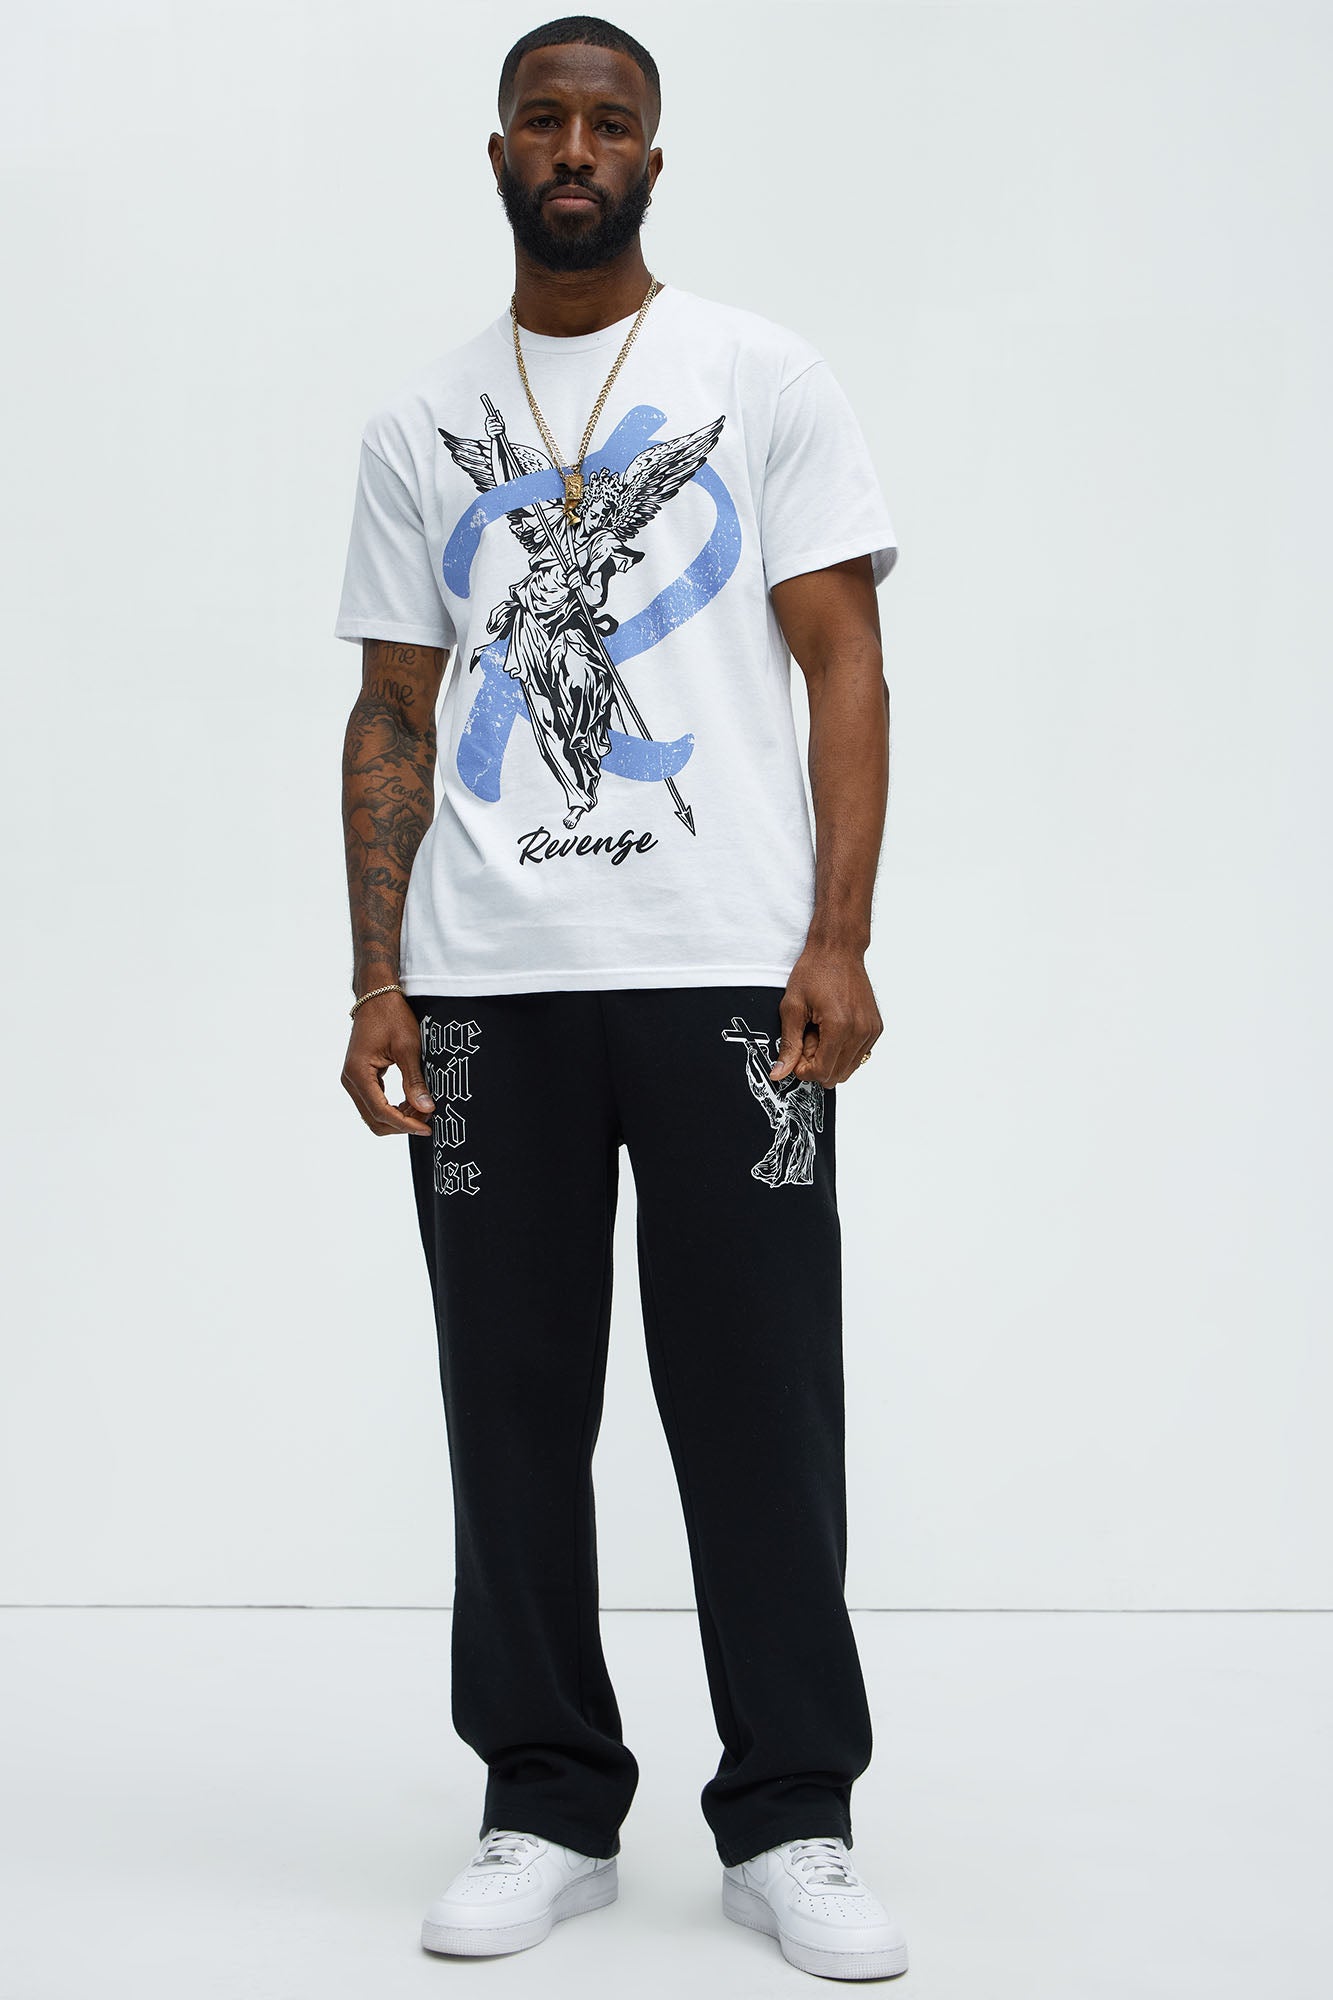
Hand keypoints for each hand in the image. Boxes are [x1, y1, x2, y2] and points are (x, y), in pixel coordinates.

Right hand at [341, 992, 434, 1135]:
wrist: (376, 996)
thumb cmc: (391, 1015)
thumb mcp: (408, 1047)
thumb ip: (415, 1081)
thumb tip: (426, 1109)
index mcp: (358, 1072)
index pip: (381, 1111)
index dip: (405, 1124)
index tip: (427, 1128)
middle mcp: (350, 1080)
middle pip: (374, 1119)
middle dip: (402, 1123)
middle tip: (428, 1118)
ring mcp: (352, 1080)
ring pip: (374, 1114)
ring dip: (398, 1117)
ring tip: (423, 1108)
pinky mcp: (359, 1077)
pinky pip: (374, 1102)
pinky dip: (393, 1107)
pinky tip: (413, 1100)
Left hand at [770, 945, 882, 1087]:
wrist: (838, 950)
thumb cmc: (815, 971)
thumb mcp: (792, 1007)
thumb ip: (788, 1044)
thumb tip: (780, 1073)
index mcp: (839, 1027)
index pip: (822, 1072)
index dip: (804, 1070)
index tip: (796, 1056)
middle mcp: (860, 1031)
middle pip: (837, 1075)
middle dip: (818, 1065)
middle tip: (807, 1040)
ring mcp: (871, 1030)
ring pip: (849, 1068)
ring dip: (831, 1058)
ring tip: (820, 1034)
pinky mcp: (876, 1028)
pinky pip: (859, 1055)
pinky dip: (844, 1050)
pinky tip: (833, 1030)